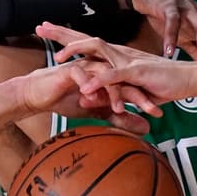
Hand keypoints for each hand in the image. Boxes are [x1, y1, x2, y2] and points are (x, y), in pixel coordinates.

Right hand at [18, 62, 149, 134]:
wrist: (38, 96)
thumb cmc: (65, 100)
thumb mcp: (96, 112)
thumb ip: (119, 117)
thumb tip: (144, 128)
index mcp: (107, 76)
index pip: (131, 85)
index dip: (144, 98)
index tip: (157, 113)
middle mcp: (100, 68)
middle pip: (126, 80)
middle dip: (141, 96)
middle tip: (153, 110)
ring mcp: (87, 67)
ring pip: (109, 78)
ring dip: (117, 94)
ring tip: (121, 110)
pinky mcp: (72, 69)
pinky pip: (88, 78)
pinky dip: (94, 89)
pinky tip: (95, 101)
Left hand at [36, 23, 196, 113]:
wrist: (190, 79)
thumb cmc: (162, 85)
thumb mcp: (129, 92)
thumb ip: (108, 94)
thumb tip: (86, 99)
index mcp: (116, 55)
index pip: (86, 42)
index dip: (66, 35)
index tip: (46, 29)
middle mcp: (119, 53)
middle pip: (86, 38)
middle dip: (62, 33)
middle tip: (40, 26)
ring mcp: (128, 60)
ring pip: (97, 50)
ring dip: (77, 52)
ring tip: (57, 59)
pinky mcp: (138, 72)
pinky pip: (115, 76)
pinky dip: (100, 81)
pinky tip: (86, 87)